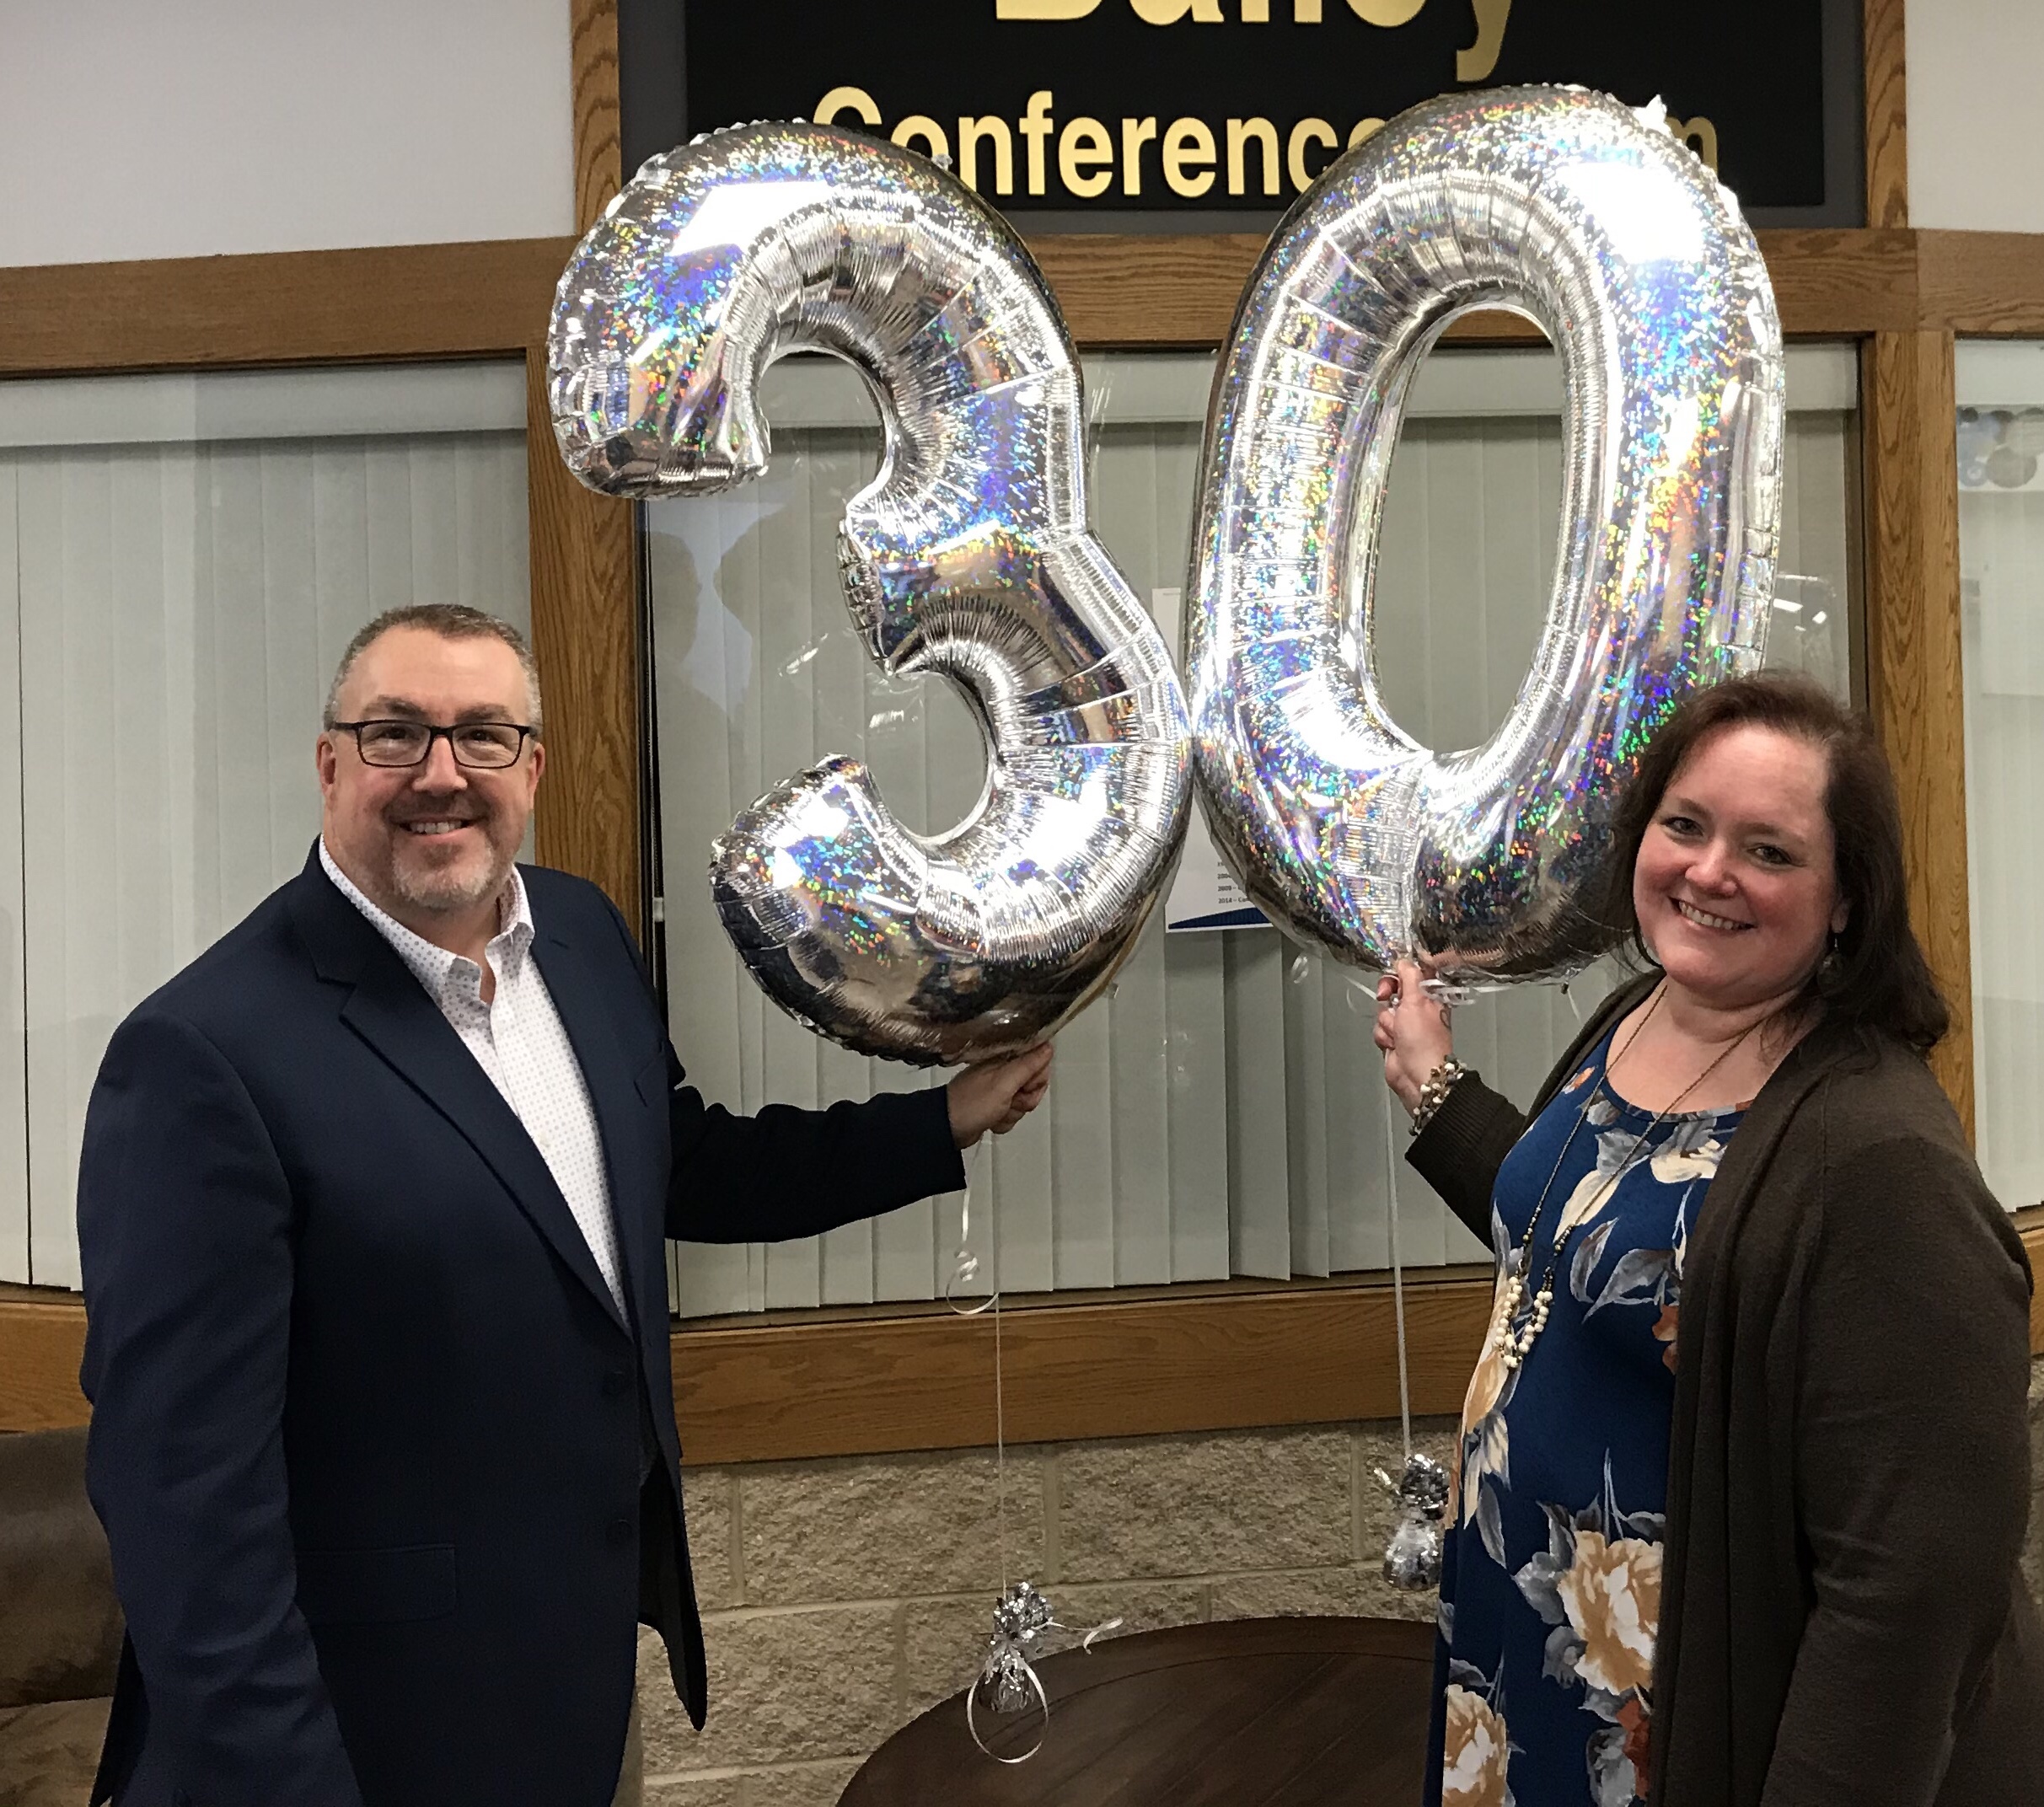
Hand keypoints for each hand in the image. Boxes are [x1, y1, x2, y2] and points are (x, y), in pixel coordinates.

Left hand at [947, 1044, 1053, 1147]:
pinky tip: (992, 1120)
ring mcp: (1000, 1089)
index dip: (1036, 1078)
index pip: (1038, 1061)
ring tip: (997, 1111)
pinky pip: (1014, 1113)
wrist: (948, 1128)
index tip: (1024, 1085)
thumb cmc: (971, 1104)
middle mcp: (1003, 1071)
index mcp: (1005, 1058)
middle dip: (1026, 1098)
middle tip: (1010, 1100)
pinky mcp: (996, 1105)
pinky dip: (1006, 1120)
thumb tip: (1048, 1047)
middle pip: (1034, 1083)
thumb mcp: (1004, 1083)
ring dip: (1014, 1111)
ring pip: (1026, 1101)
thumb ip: (1028, 1065)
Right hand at [1373, 958, 1453, 1115]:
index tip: (1394, 973)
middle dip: (1387, 995)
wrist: (1417, 1073)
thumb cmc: (1425, 1040)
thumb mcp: (1418, 999)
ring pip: (1383, 1010)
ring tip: (1398, 1034)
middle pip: (1393, 989)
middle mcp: (1418, 1008)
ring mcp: (1405, 1024)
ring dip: (1387, 1022)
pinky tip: (1394, 1044)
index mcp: (1430, 995)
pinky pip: (1379, 1028)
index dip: (1400, 972)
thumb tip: (1404, 960)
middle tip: (1386, 997)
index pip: (1411, 973)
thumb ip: (1410, 975)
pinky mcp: (1393, 1038)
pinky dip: (1383, 1035)